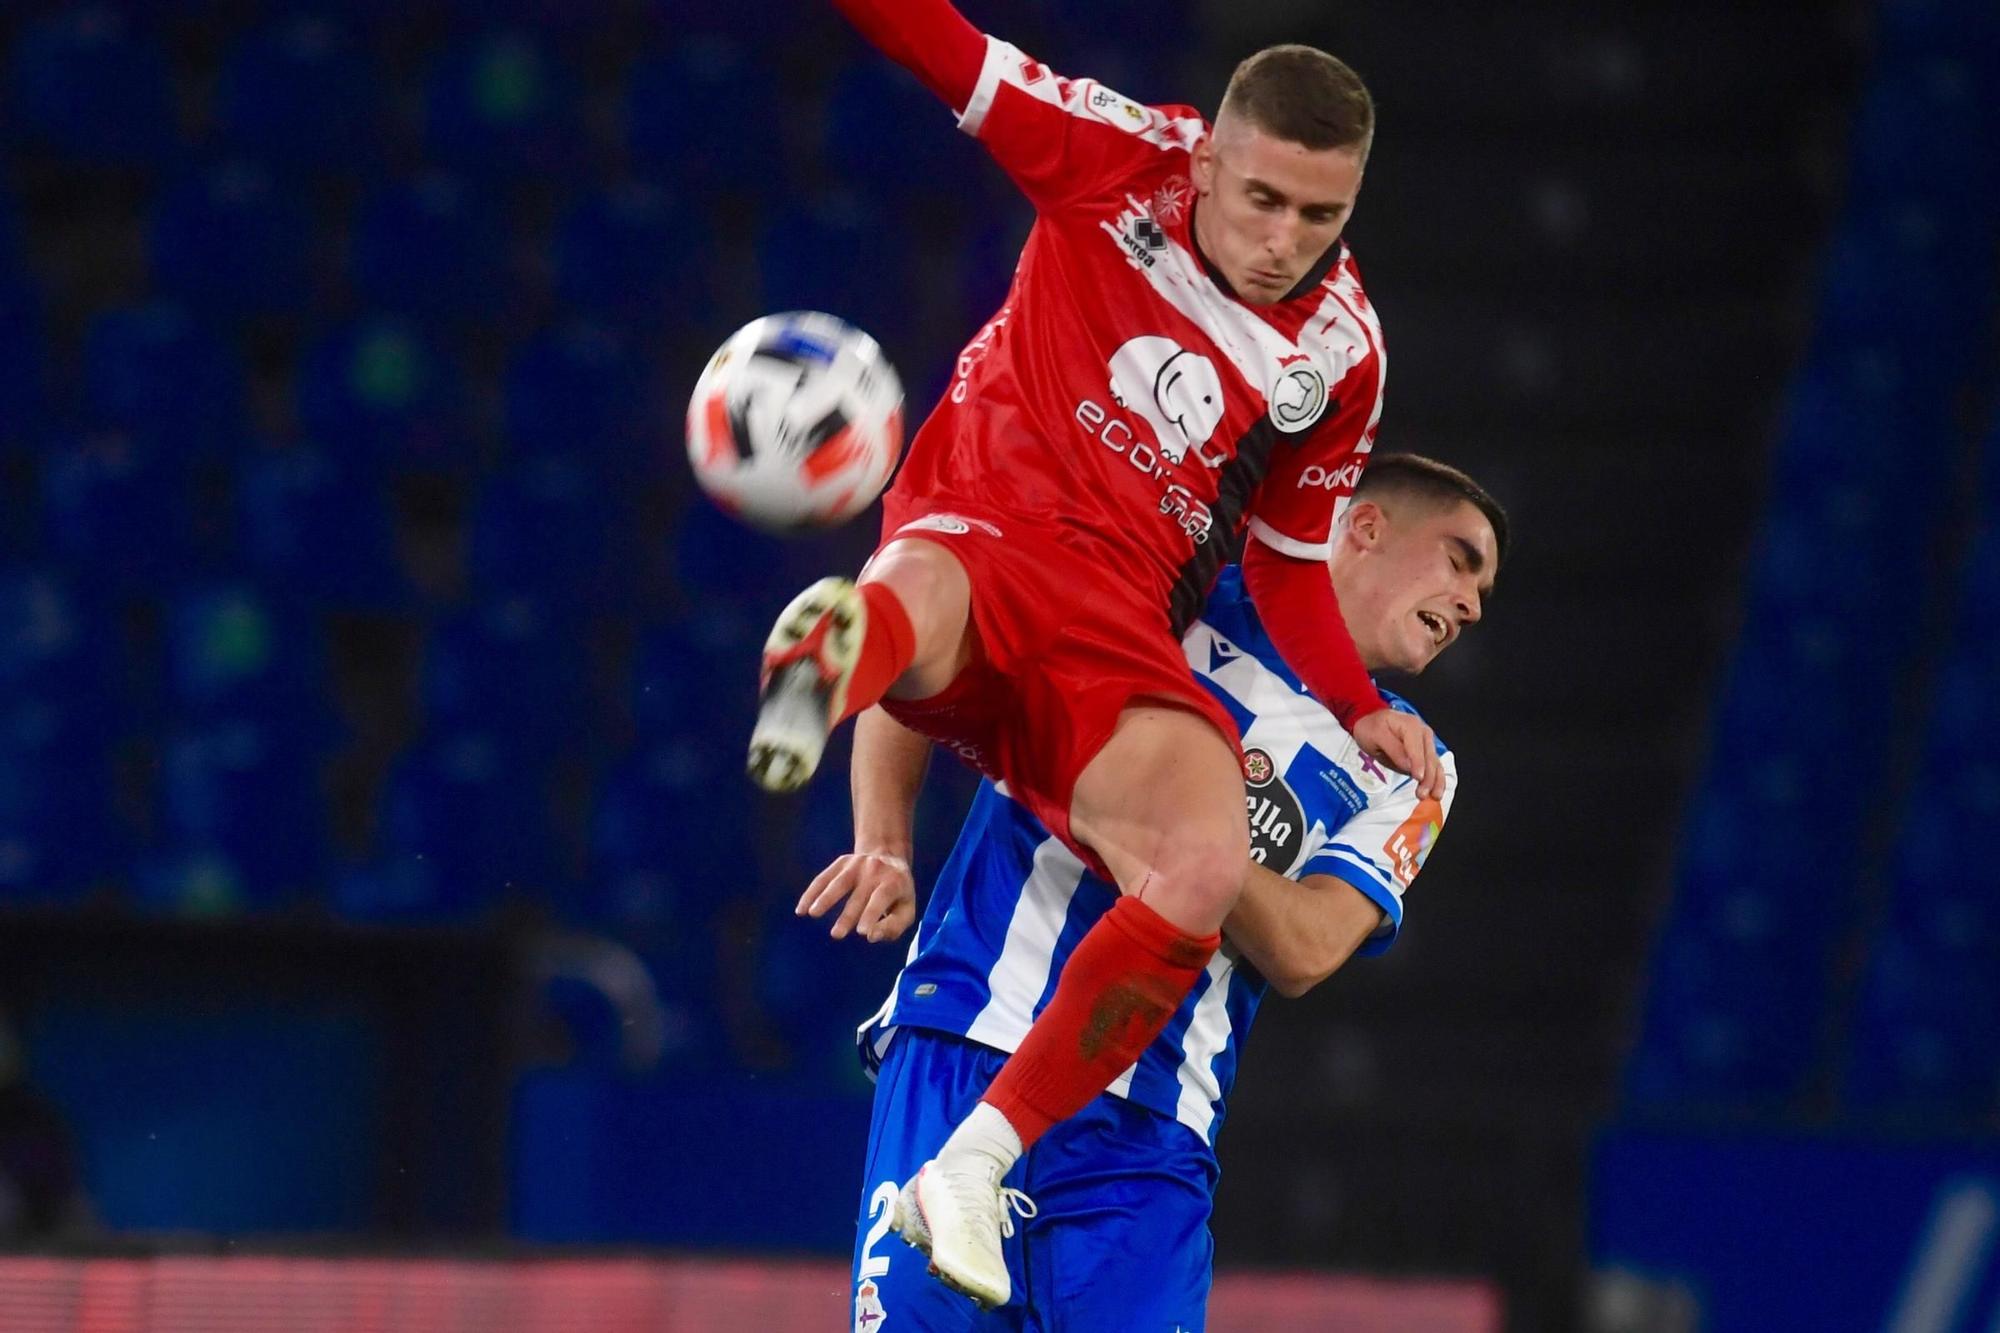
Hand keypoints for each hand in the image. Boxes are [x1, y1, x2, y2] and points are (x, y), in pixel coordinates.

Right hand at [796, 851, 916, 942]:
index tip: (862, 933)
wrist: (888, 856)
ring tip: (812, 913)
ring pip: (839, 882)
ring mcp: (857, 864)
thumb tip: (871, 937)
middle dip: (847, 915)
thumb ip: (892, 927)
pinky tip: (801, 909)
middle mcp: (875, 870)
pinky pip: (824, 878)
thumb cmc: (897, 894)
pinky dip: (811, 893)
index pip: (881, 898)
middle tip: (836, 935)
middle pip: (859, 895)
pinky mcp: (842, 862)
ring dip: (825, 898)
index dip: (872, 914)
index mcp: (894, 882)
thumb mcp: (906, 910)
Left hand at [1351, 708, 1443, 801]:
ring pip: (1436, 764)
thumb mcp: (1376, 736)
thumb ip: (1393, 749)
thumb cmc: (1372, 727)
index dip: (1419, 764)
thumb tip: (1408, 765)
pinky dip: (1437, 780)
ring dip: (1436, 781)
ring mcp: (1427, 743)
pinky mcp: (1426, 753)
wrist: (1371, 721)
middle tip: (1421, 794)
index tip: (1418, 778)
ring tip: (1433, 796)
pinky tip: (1436, 792)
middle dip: (1428, 777)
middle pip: (1430, 758)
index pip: (1417, 748)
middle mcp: (1424, 733)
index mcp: (1411, 726)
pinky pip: (1434, 767)